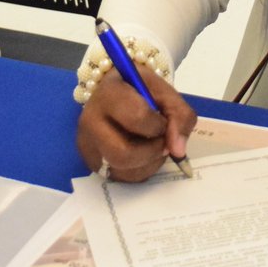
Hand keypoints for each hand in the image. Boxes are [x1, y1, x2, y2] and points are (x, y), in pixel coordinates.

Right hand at [76, 67, 195, 182]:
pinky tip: (144, 152)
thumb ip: (179, 114)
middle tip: (161, 140)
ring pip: (124, 170)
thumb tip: (178, 150)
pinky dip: (142, 169)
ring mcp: (88, 145)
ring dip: (150, 162)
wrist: (115, 93)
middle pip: (123, 154)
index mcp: (109, 93)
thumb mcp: (163, 90)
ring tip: (153, 144)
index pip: (137, 118)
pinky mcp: (92, 163)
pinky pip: (123, 178)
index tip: (163, 120)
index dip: (159, 124)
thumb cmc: (139, 88)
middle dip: (152, 151)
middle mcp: (90, 121)